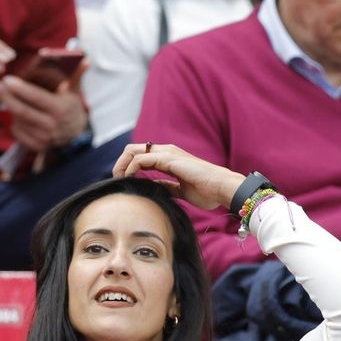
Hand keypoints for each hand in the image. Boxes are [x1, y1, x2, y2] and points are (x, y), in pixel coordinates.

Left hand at [0, 63, 89, 152]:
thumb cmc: (70, 106)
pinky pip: (17, 132)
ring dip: (10, 108)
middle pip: (23, 111)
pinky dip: (14, 122)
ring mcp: (43, 138)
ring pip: (18, 121)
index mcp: (60, 109)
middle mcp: (51, 125)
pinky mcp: (36, 147)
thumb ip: (77, 74)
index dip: (21, 89)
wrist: (75, 135)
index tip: (7, 79)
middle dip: (6, 97)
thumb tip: (86, 58)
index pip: (37, 98)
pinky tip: (16, 114)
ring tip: (6, 97)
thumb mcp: (74, 91)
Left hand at [112, 142, 243, 210]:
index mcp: (169, 158)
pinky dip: (131, 168)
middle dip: (121, 164)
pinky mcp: (169, 159)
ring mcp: (168, 153)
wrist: (222, 188)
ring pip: (134, 151)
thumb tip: (154, 189)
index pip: (141, 155)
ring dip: (122, 165)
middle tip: (117, 180)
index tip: (123, 182)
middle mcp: (167, 152)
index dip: (128, 167)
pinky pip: (142, 159)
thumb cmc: (207, 191)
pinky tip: (130, 179)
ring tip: (120, 180)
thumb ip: (166, 187)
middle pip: (133, 149)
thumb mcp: (180, 190)